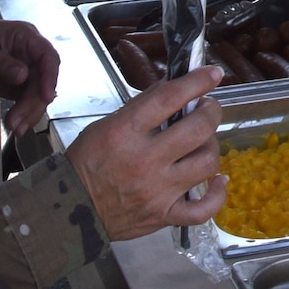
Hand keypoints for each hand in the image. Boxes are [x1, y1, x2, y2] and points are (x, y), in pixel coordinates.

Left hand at [0, 18, 60, 136]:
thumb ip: (1, 62)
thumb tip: (22, 76)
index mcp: (27, 37)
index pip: (48, 56)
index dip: (50, 77)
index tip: (46, 97)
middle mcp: (32, 54)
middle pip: (42, 81)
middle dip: (32, 103)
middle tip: (17, 122)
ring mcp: (28, 69)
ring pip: (37, 94)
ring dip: (28, 113)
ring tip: (15, 128)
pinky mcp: (21, 84)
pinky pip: (26, 100)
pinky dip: (22, 113)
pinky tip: (15, 125)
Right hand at [67, 66, 227, 240]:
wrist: (71, 208)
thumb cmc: (86, 163)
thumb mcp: (105, 125)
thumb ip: (141, 106)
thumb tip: (170, 87)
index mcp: (127, 132)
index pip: (169, 98)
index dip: (196, 82)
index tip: (212, 74)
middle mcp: (146, 160)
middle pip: (198, 130)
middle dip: (210, 113)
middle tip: (207, 109)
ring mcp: (158, 190)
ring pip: (206, 163)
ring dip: (211, 147)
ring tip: (203, 142)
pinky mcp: (164, 215)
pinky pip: (203, 209)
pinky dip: (217, 195)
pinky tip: (218, 180)